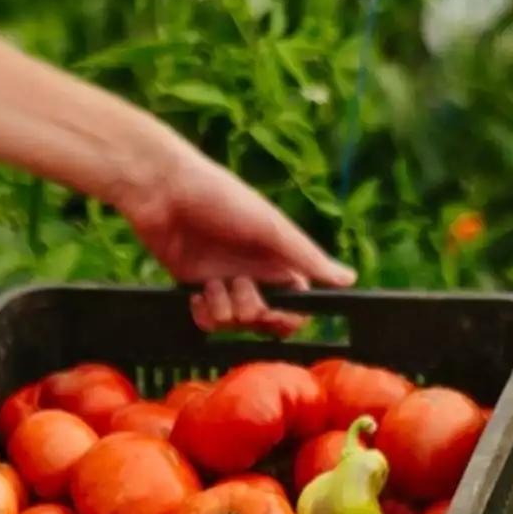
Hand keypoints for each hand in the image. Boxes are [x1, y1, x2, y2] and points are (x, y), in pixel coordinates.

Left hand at [118, 141, 356, 336]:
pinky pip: (207, 320)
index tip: (279, 313)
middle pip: (266, 317)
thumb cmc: (221, 198)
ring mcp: (223, 280)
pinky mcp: (193, 287)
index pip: (297, 300)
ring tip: (212, 284)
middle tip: (241, 290)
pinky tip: (196, 295)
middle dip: (255, 312)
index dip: (290, 314)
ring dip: (225, 309)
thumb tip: (350, 278)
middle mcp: (253, 271)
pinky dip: (204, 314)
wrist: (162, 191)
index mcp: (277, 256)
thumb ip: (308, 257)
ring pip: (235, 322)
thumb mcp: (271, 227)